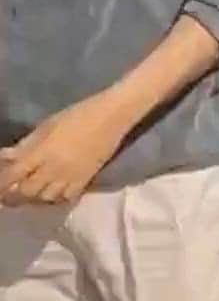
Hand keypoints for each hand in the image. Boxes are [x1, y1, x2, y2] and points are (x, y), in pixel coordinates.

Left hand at [0, 93, 132, 205]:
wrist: (113, 117)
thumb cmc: (79, 114)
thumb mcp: (48, 125)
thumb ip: (27, 144)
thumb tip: (6, 157)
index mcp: (42, 152)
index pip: (13, 175)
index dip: (2, 183)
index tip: (0, 183)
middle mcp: (54, 168)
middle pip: (27, 191)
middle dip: (15, 193)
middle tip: (12, 188)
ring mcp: (71, 176)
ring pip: (45, 198)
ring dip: (35, 196)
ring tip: (32, 189)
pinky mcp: (86, 180)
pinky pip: (66, 197)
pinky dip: (56, 197)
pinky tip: (53, 191)